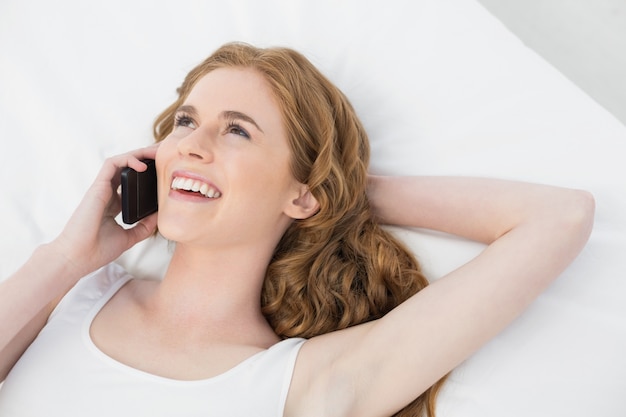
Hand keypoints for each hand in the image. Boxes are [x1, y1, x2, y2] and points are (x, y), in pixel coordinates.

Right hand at [52, 145, 159, 275]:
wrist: (79, 258)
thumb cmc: (98, 250)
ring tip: (157, 152)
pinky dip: (127, 160)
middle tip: (166, 152)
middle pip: (128, 167)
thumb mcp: (129, 237)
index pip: (132, 181)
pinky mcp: (97, 187)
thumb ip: (144, 227)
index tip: (165, 169)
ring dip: (140, 153)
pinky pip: (112, 164)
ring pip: (121, 161)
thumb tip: (160, 215)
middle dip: (147, 157)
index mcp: (114, 204)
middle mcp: (108, 193)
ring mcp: (102, 189)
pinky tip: (142, 165)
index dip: (148, 173)